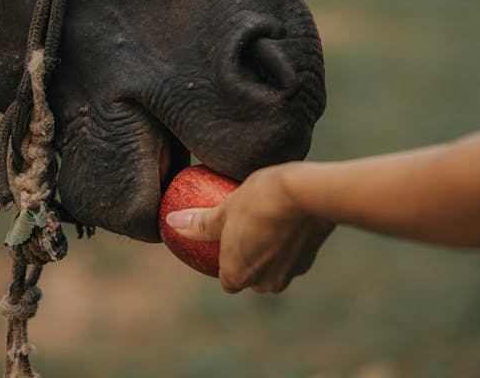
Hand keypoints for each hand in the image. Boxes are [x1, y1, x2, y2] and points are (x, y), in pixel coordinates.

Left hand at [166, 163, 333, 293]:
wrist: (307, 195)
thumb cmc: (259, 200)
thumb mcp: (225, 208)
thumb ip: (199, 223)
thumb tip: (170, 223)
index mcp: (238, 274)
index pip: (227, 279)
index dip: (226, 262)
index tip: (226, 240)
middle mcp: (264, 283)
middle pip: (251, 276)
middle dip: (248, 258)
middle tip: (244, 228)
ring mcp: (289, 274)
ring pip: (273, 267)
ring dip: (268, 251)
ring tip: (265, 221)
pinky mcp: (308, 260)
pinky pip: (292, 255)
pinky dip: (286, 242)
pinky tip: (285, 218)